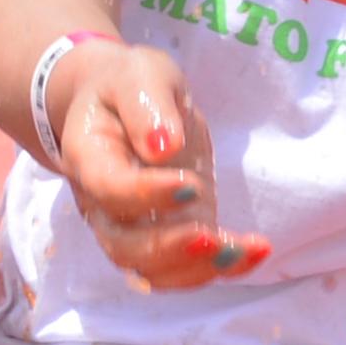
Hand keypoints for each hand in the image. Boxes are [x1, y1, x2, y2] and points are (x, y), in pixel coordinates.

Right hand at [47, 40, 265, 288]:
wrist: (127, 102)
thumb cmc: (130, 85)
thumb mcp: (140, 74)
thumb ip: (147, 106)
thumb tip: (164, 147)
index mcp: (90, 158)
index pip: (108, 190)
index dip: (146, 195)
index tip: (190, 184)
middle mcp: (104, 204)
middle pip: (123, 247)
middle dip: (169, 250)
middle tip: (211, 237)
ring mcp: (136, 227)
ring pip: (152, 270)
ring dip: (197, 269)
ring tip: (242, 250)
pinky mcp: (171, 234)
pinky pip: (185, 268)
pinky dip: (221, 268)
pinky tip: (255, 251)